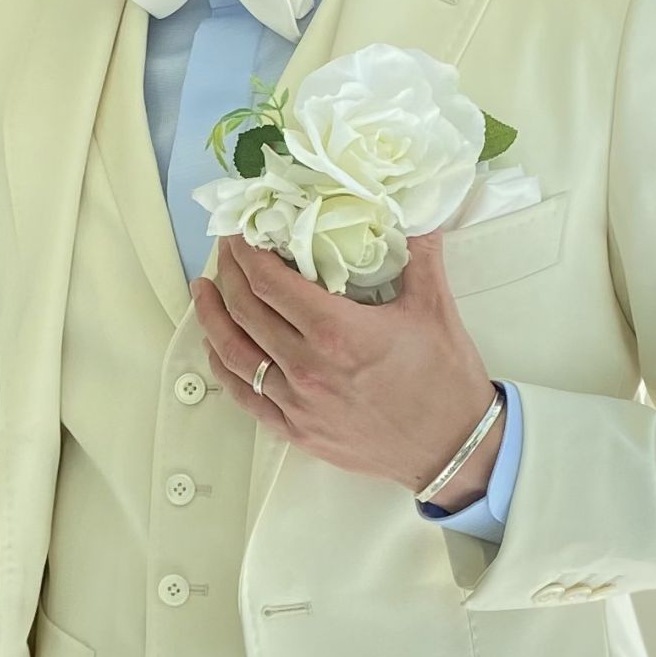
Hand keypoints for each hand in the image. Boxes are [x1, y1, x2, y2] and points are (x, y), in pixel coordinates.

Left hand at [192, 234, 498, 508]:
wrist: (451, 448)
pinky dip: (224, 368)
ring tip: (204, 292)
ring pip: (234, 354)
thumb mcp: (435, 306)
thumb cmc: (445, 379)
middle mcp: (307, 367)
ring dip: (213, 318)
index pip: (271, 282)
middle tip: (224, 251)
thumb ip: (419, 252)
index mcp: (336, 331)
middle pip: (246, 311)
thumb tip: (415, 209)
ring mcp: (297, 403)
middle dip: (229, 274)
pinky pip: (245, 396)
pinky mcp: (296, 431)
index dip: (247, 253)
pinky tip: (216, 349)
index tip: (238, 232)